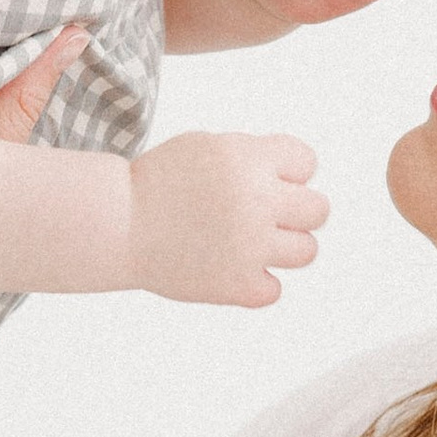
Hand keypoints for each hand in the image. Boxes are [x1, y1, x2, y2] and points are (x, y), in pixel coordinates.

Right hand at [125, 129, 328, 307]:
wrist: (118, 223)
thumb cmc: (159, 184)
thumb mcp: (209, 146)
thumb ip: (255, 157)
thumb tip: (300, 181)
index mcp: (249, 160)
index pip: (306, 163)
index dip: (285, 171)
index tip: (259, 179)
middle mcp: (256, 201)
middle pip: (318, 209)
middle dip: (294, 210)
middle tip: (263, 215)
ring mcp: (249, 247)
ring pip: (307, 251)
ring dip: (283, 247)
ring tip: (251, 243)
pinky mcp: (236, 285)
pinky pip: (274, 290)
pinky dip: (256, 283)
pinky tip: (231, 268)